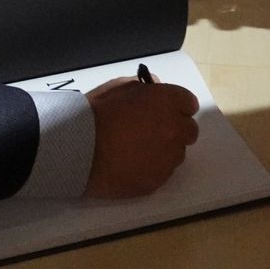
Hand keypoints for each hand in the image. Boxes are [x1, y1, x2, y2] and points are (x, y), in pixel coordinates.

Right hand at [83, 75, 200, 197]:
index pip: (188, 103)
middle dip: (176, 128)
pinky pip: (163, 172)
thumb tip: (157, 90)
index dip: (176, 106)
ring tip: (138, 150)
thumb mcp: (119, 87)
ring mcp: (168, 158)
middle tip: (152, 131)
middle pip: (189, 131)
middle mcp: (175, 129)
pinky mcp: (158, 181)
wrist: (80, 149)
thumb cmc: (97, 113)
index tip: (164, 110)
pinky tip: (132, 164)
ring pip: (177, 154)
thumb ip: (144, 87)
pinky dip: (153, 168)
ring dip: (165, 150)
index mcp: (167, 102)